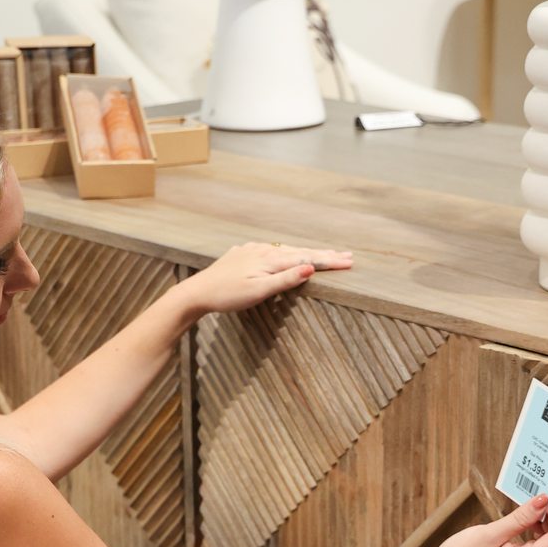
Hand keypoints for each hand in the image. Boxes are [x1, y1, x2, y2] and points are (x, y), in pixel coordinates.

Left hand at [182, 240, 352, 316]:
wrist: (197, 292)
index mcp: (271, 259)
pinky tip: (286, 253)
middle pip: (300, 251)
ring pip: (286, 250)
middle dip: (324, 254)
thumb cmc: (228, 296)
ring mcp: (252, 251)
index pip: (307, 258)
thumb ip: (285, 279)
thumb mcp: (259, 291)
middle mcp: (264, 250)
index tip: (350, 262)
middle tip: (347, 256)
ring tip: (324, 254)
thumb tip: (310, 267)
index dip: (329, 261)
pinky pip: (271, 251)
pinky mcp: (242, 255)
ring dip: (307, 252)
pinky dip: (286, 253)